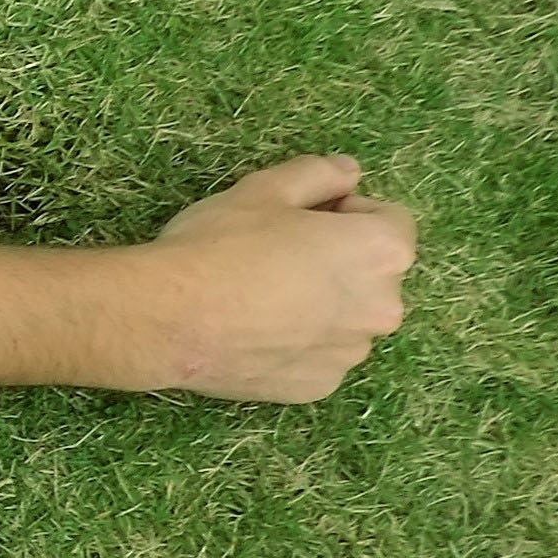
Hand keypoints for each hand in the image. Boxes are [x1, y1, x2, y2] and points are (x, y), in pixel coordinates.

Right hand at [139, 155, 415, 398]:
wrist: (167, 319)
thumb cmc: (221, 244)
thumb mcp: (264, 187)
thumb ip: (318, 173)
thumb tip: (348, 172)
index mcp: (383, 251)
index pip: (390, 220)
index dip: (345, 212)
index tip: (302, 218)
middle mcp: (384, 306)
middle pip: (371, 274)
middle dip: (339, 263)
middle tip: (278, 257)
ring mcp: (351, 353)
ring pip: (345, 319)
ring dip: (320, 306)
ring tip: (259, 300)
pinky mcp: (319, 386)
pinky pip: (318, 356)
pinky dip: (296, 345)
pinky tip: (252, 333)